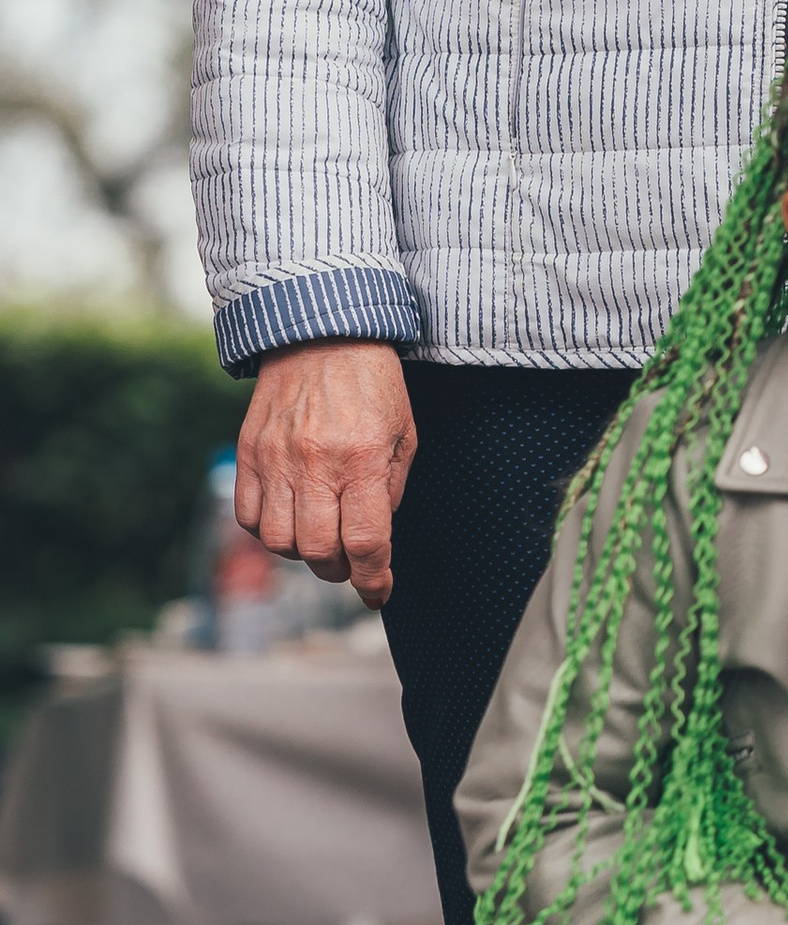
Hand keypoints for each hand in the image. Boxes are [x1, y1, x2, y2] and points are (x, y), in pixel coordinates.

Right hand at [232, 342, 416, 608]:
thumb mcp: (403, 433)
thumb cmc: (372, 383)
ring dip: (302, 553)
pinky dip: (268, 531)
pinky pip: (248, 517)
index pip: (364, 541)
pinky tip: (290, 518)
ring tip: (320, 536)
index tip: (378, 591)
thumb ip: (391, 490)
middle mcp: (314, 463)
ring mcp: (274, 459)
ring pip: (278, 542)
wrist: (320, 333)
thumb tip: (375, 540)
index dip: (373, 579)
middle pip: (316, 551)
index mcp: (361, 458)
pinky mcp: (248, 453)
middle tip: (350, 561)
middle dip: (338, 570)